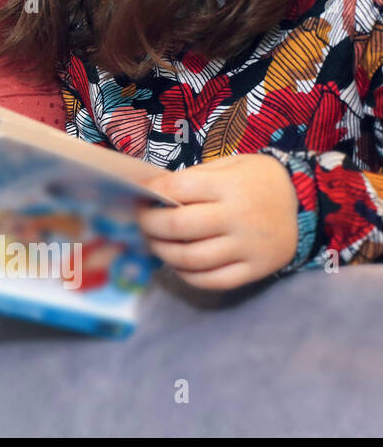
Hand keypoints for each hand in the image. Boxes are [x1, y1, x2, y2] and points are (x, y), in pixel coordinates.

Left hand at [140, 154, 299, 289]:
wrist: (306, 204)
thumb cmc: (256, 181)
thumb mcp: (231, 165)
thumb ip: (195, 177)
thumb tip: (152, 193)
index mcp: (231, 185)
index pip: (178, 189)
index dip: (152, 193)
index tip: (140, 196)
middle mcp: (239, 217)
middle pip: (179, 226)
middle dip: (149, 225)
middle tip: (141, 222)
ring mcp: (248, 247)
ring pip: (191, 258)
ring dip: (162, 252)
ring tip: (154, 243)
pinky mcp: (256, 270)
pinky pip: (212, 281)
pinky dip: (186, 275)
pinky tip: (177, 263)